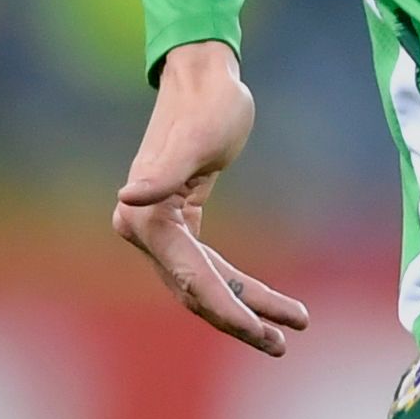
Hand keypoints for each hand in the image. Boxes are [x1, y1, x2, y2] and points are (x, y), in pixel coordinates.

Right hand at [113, 42, 309, 354]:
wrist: (204, 75)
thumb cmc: (207, 103)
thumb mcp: (195, 137)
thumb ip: (162, 172)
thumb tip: (127, 200)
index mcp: (144, 218)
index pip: (190, 277)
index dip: (226, 307)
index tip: (261, 330)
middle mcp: (144, 229)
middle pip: (197, 290)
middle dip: (241, 318)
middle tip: (283, 343)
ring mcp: (161, 231)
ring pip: (207, 284)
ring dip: (247, 307)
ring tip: (292, 328)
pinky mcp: (180, 226)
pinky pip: (213, 266)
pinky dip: (242, 285)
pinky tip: (275, 303)